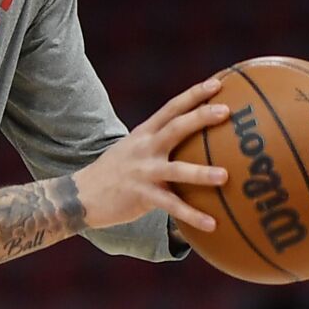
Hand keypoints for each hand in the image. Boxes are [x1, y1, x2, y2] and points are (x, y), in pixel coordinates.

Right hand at [73, 77, 230, 232]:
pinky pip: (171, 206)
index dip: (194, 94)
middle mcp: (145, 148)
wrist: (83, 194)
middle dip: (201, 117)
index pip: (172, 107)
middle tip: (225, 111)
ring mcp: (143, 171)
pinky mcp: (141, 195)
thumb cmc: (116, 171)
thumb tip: (194, 140)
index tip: (217, 83)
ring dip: (201, 173)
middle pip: (175, 128)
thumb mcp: (135, 148)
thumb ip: (160, 142)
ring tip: (225, 176)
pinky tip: (212, 224)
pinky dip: (192, 215)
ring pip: (176, 170)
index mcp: (145, 133)